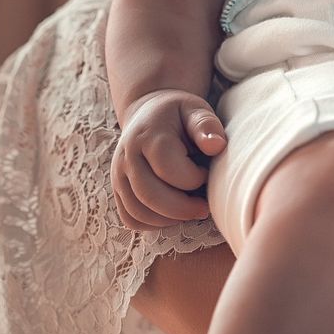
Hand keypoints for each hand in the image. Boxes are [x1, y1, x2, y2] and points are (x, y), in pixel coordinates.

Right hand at [111, 89, 225, 229]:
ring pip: (138, 212)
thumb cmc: (178, 114)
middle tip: (204, 207)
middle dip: (183, 209)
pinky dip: (153, 224)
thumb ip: (206, 125)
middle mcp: (127, 157)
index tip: (206, 173)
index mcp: (148, 135)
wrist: (148, 112)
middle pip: (150, 196)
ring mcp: (118, 175)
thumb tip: (217, 146)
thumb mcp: (195, 110)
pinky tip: (172, 213)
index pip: (167, 169)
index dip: (193, 179)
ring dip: (169, 219)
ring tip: (189, 208)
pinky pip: (130, 219)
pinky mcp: (117, 190)